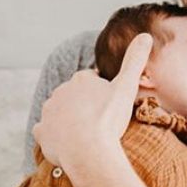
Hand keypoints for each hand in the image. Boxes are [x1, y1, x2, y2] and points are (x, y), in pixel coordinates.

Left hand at [33, 33, 151, 171]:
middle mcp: (60, 91)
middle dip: (83, 105)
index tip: (109, 105)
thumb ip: (135, 61)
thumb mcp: (126, 87)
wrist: (88, 150)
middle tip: (99, 121)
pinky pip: (45, 131)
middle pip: (74, 96)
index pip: (90, 80)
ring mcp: (48, 112)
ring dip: (68, 119)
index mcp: (80, 79)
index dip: (101, 92)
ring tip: (85, 133)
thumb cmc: (109, 119)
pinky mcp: (41, 132)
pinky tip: (65, 143)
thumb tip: (145, 35)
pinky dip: (53, 135)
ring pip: (58, 112)